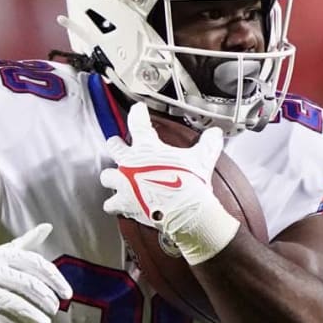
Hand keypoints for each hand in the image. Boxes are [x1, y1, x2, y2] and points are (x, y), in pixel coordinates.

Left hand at [100, 103, 239, 264]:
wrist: (185, 212)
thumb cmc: (191, 183)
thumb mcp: (202, 158)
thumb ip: (208, 143)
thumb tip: (216, 133)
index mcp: (147, 147)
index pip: (137, 122)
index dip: (137, 113)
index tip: (138, 110)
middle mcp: (130, 163)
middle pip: (114, 147)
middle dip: (116, 145)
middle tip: (120, 145)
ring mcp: (124, 184)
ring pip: (106, 176)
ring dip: (112, 177)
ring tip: (117, 179)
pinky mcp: (124, 204)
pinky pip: (111, 204)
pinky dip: (115, 205)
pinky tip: (120, 205)